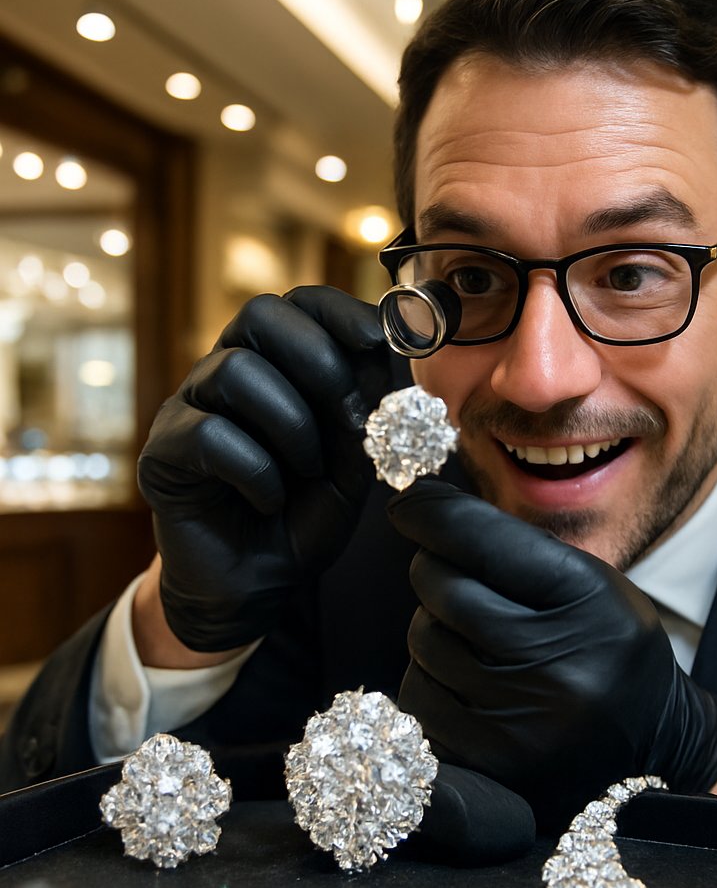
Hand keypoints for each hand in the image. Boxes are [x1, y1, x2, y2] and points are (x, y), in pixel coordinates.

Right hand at [138, 286, 389, 650]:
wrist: (263, 583)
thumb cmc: (307, 512)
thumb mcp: (354, 457)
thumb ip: (366, 405)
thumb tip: (383, 348)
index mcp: (275, 366)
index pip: (296, 303)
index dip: (336, 311)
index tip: (376, 341)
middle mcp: (225, 374)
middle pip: (258, 316)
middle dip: (318, 360)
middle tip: (350, 417)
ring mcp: (188, 409)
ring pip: (235, 372)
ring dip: (292, 426)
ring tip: (308, 472)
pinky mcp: (162, 454)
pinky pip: (209, 435)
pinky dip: (256, 471)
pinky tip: (269, 500)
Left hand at [388, 481, 716, 828]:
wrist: (650, 742)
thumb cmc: (606, 642)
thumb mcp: (587, 579)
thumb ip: (513, 545)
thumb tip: (420, 511)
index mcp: (586, 600)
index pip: (481, 539)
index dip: (430, 512)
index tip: (408, 503)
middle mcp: (554, 664)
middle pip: (441, 588)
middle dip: (434, 570)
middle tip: (454, 575)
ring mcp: (518, 722)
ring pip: (422, 640)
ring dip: (433, 627)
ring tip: (476, 638)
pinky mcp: (486, 763)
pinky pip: (416, 697)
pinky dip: (430, 678)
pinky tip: (467, 681)